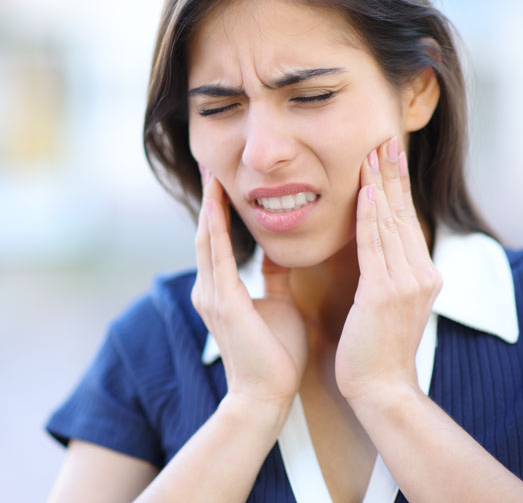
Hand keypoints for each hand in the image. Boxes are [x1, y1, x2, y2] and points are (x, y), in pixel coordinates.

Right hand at [192, 169, 307, 410]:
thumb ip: (274, 277)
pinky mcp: (222, 303)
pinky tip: (217, 204)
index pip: (219, 241)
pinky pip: (218, 258)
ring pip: (208, 240)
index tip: (224, 181)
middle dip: (210, 200)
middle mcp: (210, 289)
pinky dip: (216, 228)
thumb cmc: (275, 352)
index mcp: (223, 290)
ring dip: (211, 206)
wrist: (268, 395)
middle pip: (207, 234)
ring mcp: (211, 296)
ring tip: (212, 174)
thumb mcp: (278, 303)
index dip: (220, 210)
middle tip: (211, 166)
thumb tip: (278, 253)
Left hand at [335, 136, 441, 401]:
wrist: (382, 388)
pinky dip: (370, 217)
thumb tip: (375, 243)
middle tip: (385, 140)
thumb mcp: (388, 302)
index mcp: (422, 273)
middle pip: (402, 214)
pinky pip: (375, 246)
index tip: (389, 156)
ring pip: (390, 224)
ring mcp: (407, 283)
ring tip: (374, 153)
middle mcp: (421, 273)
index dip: (397, 187)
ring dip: (380, 186)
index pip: (406, 220)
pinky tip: (366, 191)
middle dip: (392, 175)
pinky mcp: (386, 293)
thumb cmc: (377, 346)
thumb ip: (388, 270)